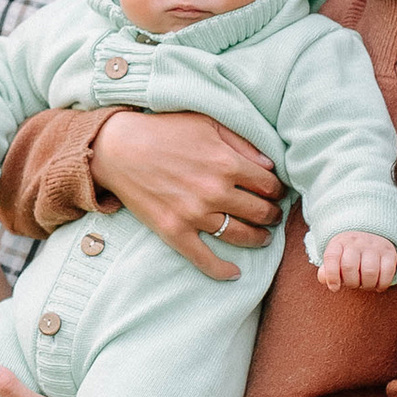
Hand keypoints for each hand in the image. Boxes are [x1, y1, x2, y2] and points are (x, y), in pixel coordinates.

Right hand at [91, 113, 283, 281]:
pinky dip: (222, 270)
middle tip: (273, 215)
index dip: (278, 190)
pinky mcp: (175, 231)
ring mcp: (194, 215)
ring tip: (262, 237)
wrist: (118, 148)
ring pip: (240, 236)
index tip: (276, 193)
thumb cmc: (164, 131)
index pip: (269, 185)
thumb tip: (270, 167)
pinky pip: (204, 259)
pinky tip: (235, 273)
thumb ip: (242, 143)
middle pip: (260, 212)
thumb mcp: (207, 123)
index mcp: (226, 163)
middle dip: (272, 215)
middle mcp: (215, 191)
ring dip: (258, 238)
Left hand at [317, 230, 396, 294]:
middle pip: (349, 267)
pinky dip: (382, 284)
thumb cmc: (348, 256)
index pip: (331, 257)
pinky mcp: (389, 253)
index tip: (335, 288)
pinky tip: (377, 285)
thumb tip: (324, 279)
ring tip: (365, 284)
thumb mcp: (335, 260)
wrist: (372, 237)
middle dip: (351, 283)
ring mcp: (374, 246)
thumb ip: (327, 271)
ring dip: (366, 285)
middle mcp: (356, 242)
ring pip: (369, 271)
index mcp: (339, 243)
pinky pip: (387, 272)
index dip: (332, 276)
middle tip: (354, 284)